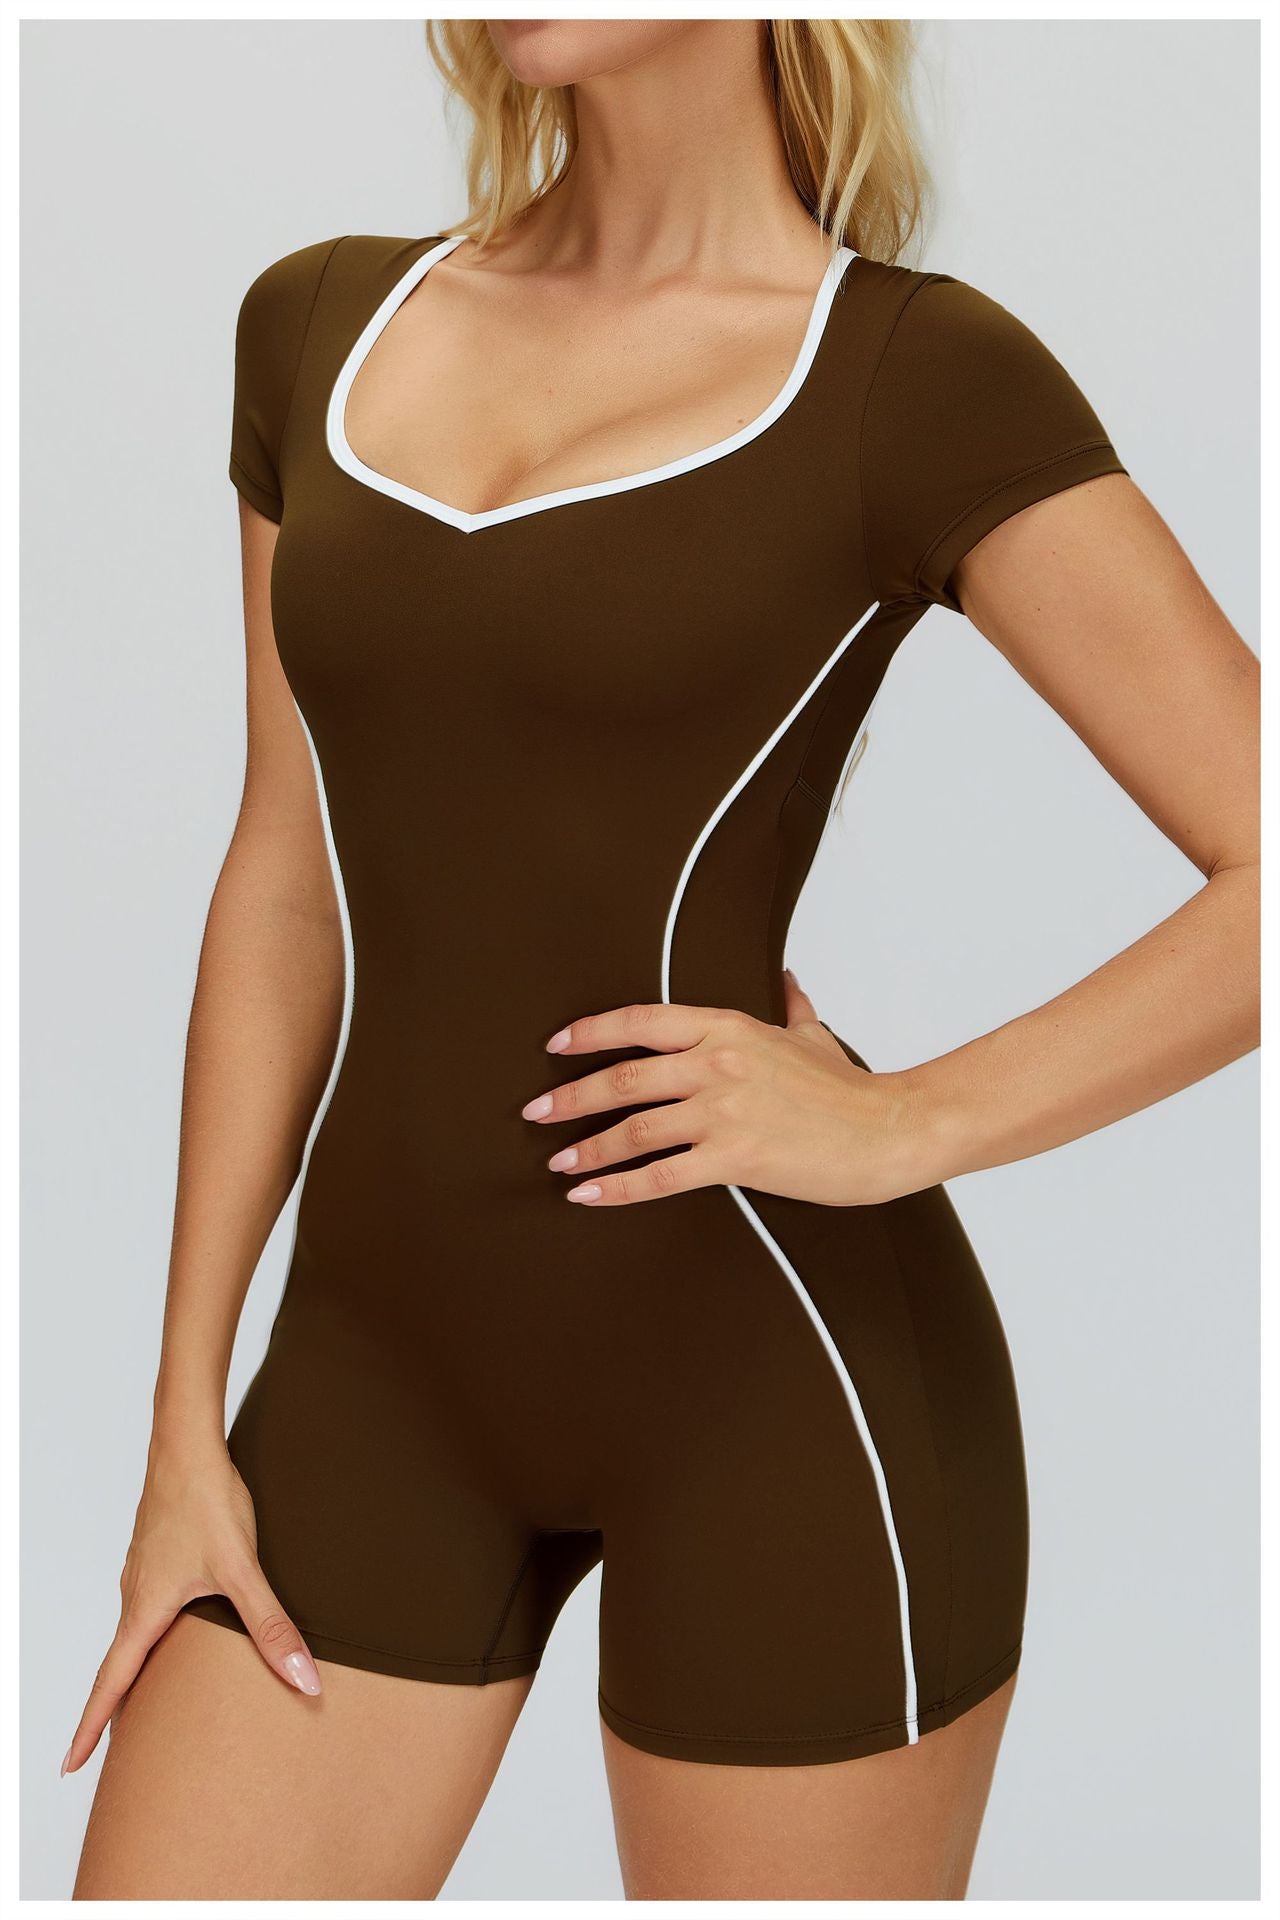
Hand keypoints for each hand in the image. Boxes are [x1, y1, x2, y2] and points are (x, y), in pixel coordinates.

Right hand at [62, 1439, 320, 1776]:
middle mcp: (135, 1596)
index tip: (69, 1766)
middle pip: (120, 1666)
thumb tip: (304, 1679)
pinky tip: (174, 1634)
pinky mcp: (157, 1554)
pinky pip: (147, 1608)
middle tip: (112, 1754)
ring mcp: (143, 1573)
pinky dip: (151, 1637)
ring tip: (146, 1702)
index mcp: (144, 1611)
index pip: (110, 1685)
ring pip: (134, 1635)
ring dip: (135, 1672)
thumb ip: (272, 1627)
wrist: (188, 1443)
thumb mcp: (243, 1570)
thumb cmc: (207, 1501)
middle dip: (115, 1711)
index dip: (90, 1729)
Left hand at [522, 970, 933, 1208]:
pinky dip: (617, 1188)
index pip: (641, 1021)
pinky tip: (589, 1195)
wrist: (888, 1130)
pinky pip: (660, 1177)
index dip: (592, 1032)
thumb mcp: (812, 1034)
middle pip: (624, 1075)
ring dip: (587, 1146)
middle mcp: (717, 1063)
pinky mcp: (734, 1157)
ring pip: (634, 1128)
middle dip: (571, 1095)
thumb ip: (791, 1004)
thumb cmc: (850, 1088)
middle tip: (536, 1110)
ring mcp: (723, 1111)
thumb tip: (787, 977)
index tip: (557, 1045)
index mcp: (728, 1026)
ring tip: (558, 1160)